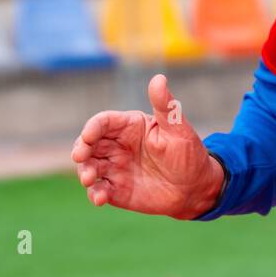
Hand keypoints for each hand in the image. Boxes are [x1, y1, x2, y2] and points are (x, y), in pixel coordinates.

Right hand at [71, 74, 224, 218]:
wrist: (195, 188)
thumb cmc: (188, 153)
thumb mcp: (178, 129)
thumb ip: (165, 106)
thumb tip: (159, 78)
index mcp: (129, 126)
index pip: (104, 122)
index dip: (92, 127)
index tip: (88, 136)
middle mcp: (117, 145)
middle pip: (89, 143)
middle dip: (81, 149)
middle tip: (80, 156)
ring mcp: (115, 168)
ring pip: (90, 166)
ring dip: (84, 171)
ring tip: (89, 179)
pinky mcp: (116, 190)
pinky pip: (99, 190)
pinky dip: (95, 194)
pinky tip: (99, 198)